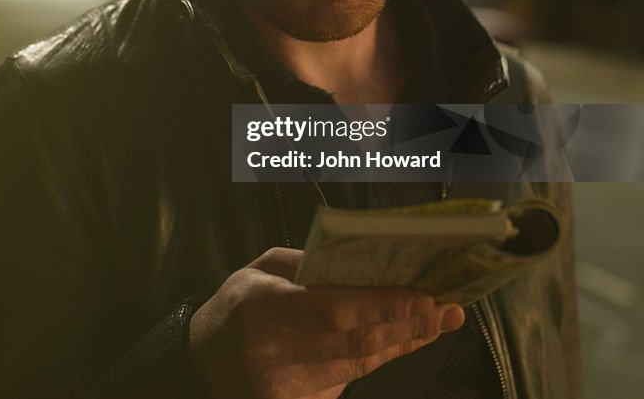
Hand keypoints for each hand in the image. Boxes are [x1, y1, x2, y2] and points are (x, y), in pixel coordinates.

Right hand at [188, 247, 464, 398]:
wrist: (204, 361)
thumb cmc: (239, 305)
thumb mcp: (261, 270)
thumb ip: (307, 266)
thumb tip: (368, 264)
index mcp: (262, 306)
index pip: (333, 309)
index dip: (384, 305)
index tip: (425, 295)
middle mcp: (272, 351)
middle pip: (355, 342)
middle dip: (407, 324)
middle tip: (446, 308)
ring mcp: (284, 387)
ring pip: (359, 364)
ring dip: (402, 341)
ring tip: (436, 320)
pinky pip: (349, 381)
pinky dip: (379, 359)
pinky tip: (404, 341)